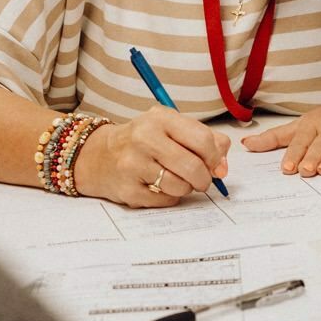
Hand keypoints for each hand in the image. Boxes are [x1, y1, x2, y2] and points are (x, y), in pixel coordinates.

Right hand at [74, 107, 230, 207]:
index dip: (215, 157)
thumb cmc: (144, 141)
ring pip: (180, 186)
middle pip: (193, 166)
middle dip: (205, 178)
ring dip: (186, 188)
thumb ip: (205, 141)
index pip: (203, 140)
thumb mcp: (171, 128)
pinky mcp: (127, 189)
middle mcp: (145, 138)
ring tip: (177, 181)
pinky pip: (165, 201)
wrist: (98, 156)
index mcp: (161, 118)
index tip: (214, 164)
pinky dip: (170, 198)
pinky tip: (160, 187)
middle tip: (202, 180)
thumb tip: (222, 167)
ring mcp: (133, 164)